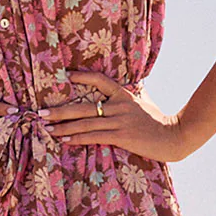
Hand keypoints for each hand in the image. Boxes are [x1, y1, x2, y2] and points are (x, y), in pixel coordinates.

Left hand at [43, 70, 193, 161]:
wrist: (175, 136)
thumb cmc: (158, 122)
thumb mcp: (143, 103)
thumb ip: (127, 99)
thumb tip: (117, 94)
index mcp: (124, 95)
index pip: (101, 80)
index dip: (83, 76)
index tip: (65, 76)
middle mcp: (120, 105)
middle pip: (84, 106)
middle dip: (60, 110)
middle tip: (41, 112)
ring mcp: (120, 120)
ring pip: (86, 123)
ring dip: (64, 127)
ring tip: (47, 128)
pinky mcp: (122, 135)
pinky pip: (94, 136)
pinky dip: (77, 138)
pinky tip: (64, 140)